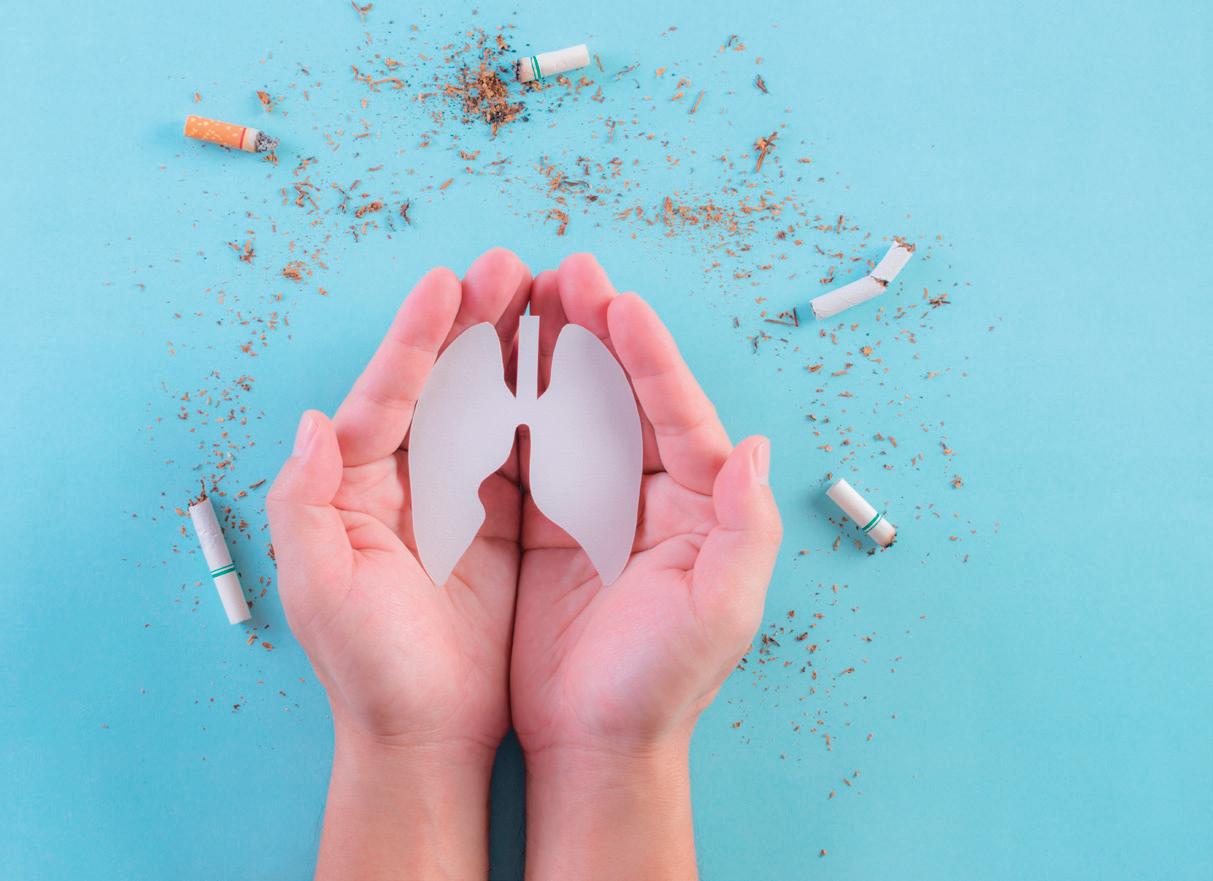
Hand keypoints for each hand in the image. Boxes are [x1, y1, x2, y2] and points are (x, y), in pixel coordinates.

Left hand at [267, 248, 530, 880]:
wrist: (427, 743)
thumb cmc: (369, 672)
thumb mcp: (320, 591)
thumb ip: (305, 502)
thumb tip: (314, 419)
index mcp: (355, 485)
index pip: (388, 392)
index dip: (419, 336)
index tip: (449, 282)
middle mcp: (402, 479)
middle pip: (442, 381)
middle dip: (474, 320)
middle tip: (514, 267)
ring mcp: (456, 497)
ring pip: (488, 402)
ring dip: (516, 348)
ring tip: (551, 295)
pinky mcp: (502, 524)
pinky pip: (526, 449)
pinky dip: (548, 404)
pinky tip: (574, 367)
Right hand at [511, 254, 782, 879]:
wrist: (594, 749)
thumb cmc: (661, 686)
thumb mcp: (721, 613)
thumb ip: (746, 528)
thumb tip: (756, 444)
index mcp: (698, 504)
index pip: (675, 412)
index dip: (649, 355)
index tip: (618, 302)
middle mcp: (649, 493)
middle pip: (621, 394)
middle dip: (595, 329)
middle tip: (565, 270)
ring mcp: (593, 505)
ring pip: (569, 409)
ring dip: (549, 352)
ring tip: (523, 294)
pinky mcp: (543, 526)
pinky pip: (524, 450)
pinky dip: (508, 405)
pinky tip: (488, 365)